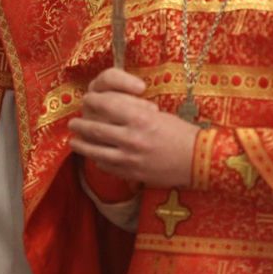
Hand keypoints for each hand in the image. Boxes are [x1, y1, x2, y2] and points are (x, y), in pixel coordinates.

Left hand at [68, 67, 199, 187]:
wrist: (198, 161)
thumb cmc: (180, 133)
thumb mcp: (157, 115)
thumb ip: (132, 112)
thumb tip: (108, 109)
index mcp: (139, 117)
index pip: (104, 104)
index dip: (92, 101)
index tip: (87, 100)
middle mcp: (131, 137)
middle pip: (94, 128)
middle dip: (80, 125)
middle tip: (73, 123)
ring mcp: (129, 158)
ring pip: (94, 150)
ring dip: (81, 144)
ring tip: (74, 141)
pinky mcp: (130, 174)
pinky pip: (105, 166)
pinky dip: (96, 160)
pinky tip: (93, 157)